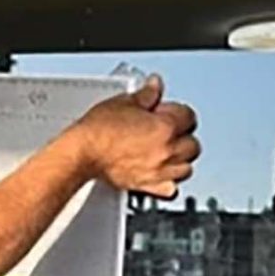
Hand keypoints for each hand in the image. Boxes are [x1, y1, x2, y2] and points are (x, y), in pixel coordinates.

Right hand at [67, 75, 199, 198]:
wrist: (82, 154)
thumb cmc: (98, 131)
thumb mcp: (123, 103)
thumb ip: (146, 94)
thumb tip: (155, 86)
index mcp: (166, 127)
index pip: (189, 116)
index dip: (176, 111)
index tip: (166, 111)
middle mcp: (168, 151)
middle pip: (192, 144)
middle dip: (183, 135)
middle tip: (169, 130)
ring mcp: (159, 171)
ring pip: (187, 167)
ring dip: (181, 159)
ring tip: (169, 152)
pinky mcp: (148, 186)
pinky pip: (170, 189)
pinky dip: (170, 183)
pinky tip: (163, 175)